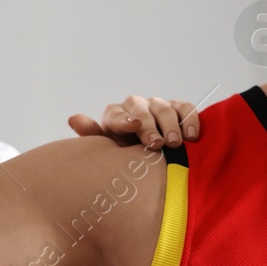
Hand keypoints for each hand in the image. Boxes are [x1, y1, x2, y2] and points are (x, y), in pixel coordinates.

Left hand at [68, 94, 199, 149]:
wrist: (149, 159)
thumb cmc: (124, 155)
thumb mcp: (108, 149)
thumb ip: (92, 135)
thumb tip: (74, 118)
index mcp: (115, 116)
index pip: (116, 114)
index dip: (125, 120)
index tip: (134, 127)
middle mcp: (136, 107)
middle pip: (142, 109)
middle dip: (150, 125)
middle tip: (157, 144)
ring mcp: (158, 106)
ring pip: (165, 108)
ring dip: (171, 125)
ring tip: (176, 143)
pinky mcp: (178, 108)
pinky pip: (185, 108)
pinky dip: (190, 119)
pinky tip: (192, 135)